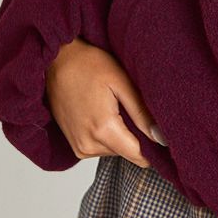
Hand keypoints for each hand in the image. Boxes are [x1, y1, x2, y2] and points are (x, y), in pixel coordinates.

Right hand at [44, 37, 163, 167]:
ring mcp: (79, 147)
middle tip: (130, 108)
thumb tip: (162, 139)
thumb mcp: (122, 83)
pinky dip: (109, 135)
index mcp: (102, 130)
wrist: (56, 61)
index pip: (139, 156)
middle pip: (128, 153)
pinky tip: (104, 114)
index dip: (154, 147)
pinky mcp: (75, 145)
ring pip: (116, 151)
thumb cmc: (88, 65)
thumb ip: (142, 114)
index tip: (160, 133)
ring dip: (121, 134)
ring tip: (113, 108)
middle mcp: (88, 145)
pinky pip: (102, 148)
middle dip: (136, 136)